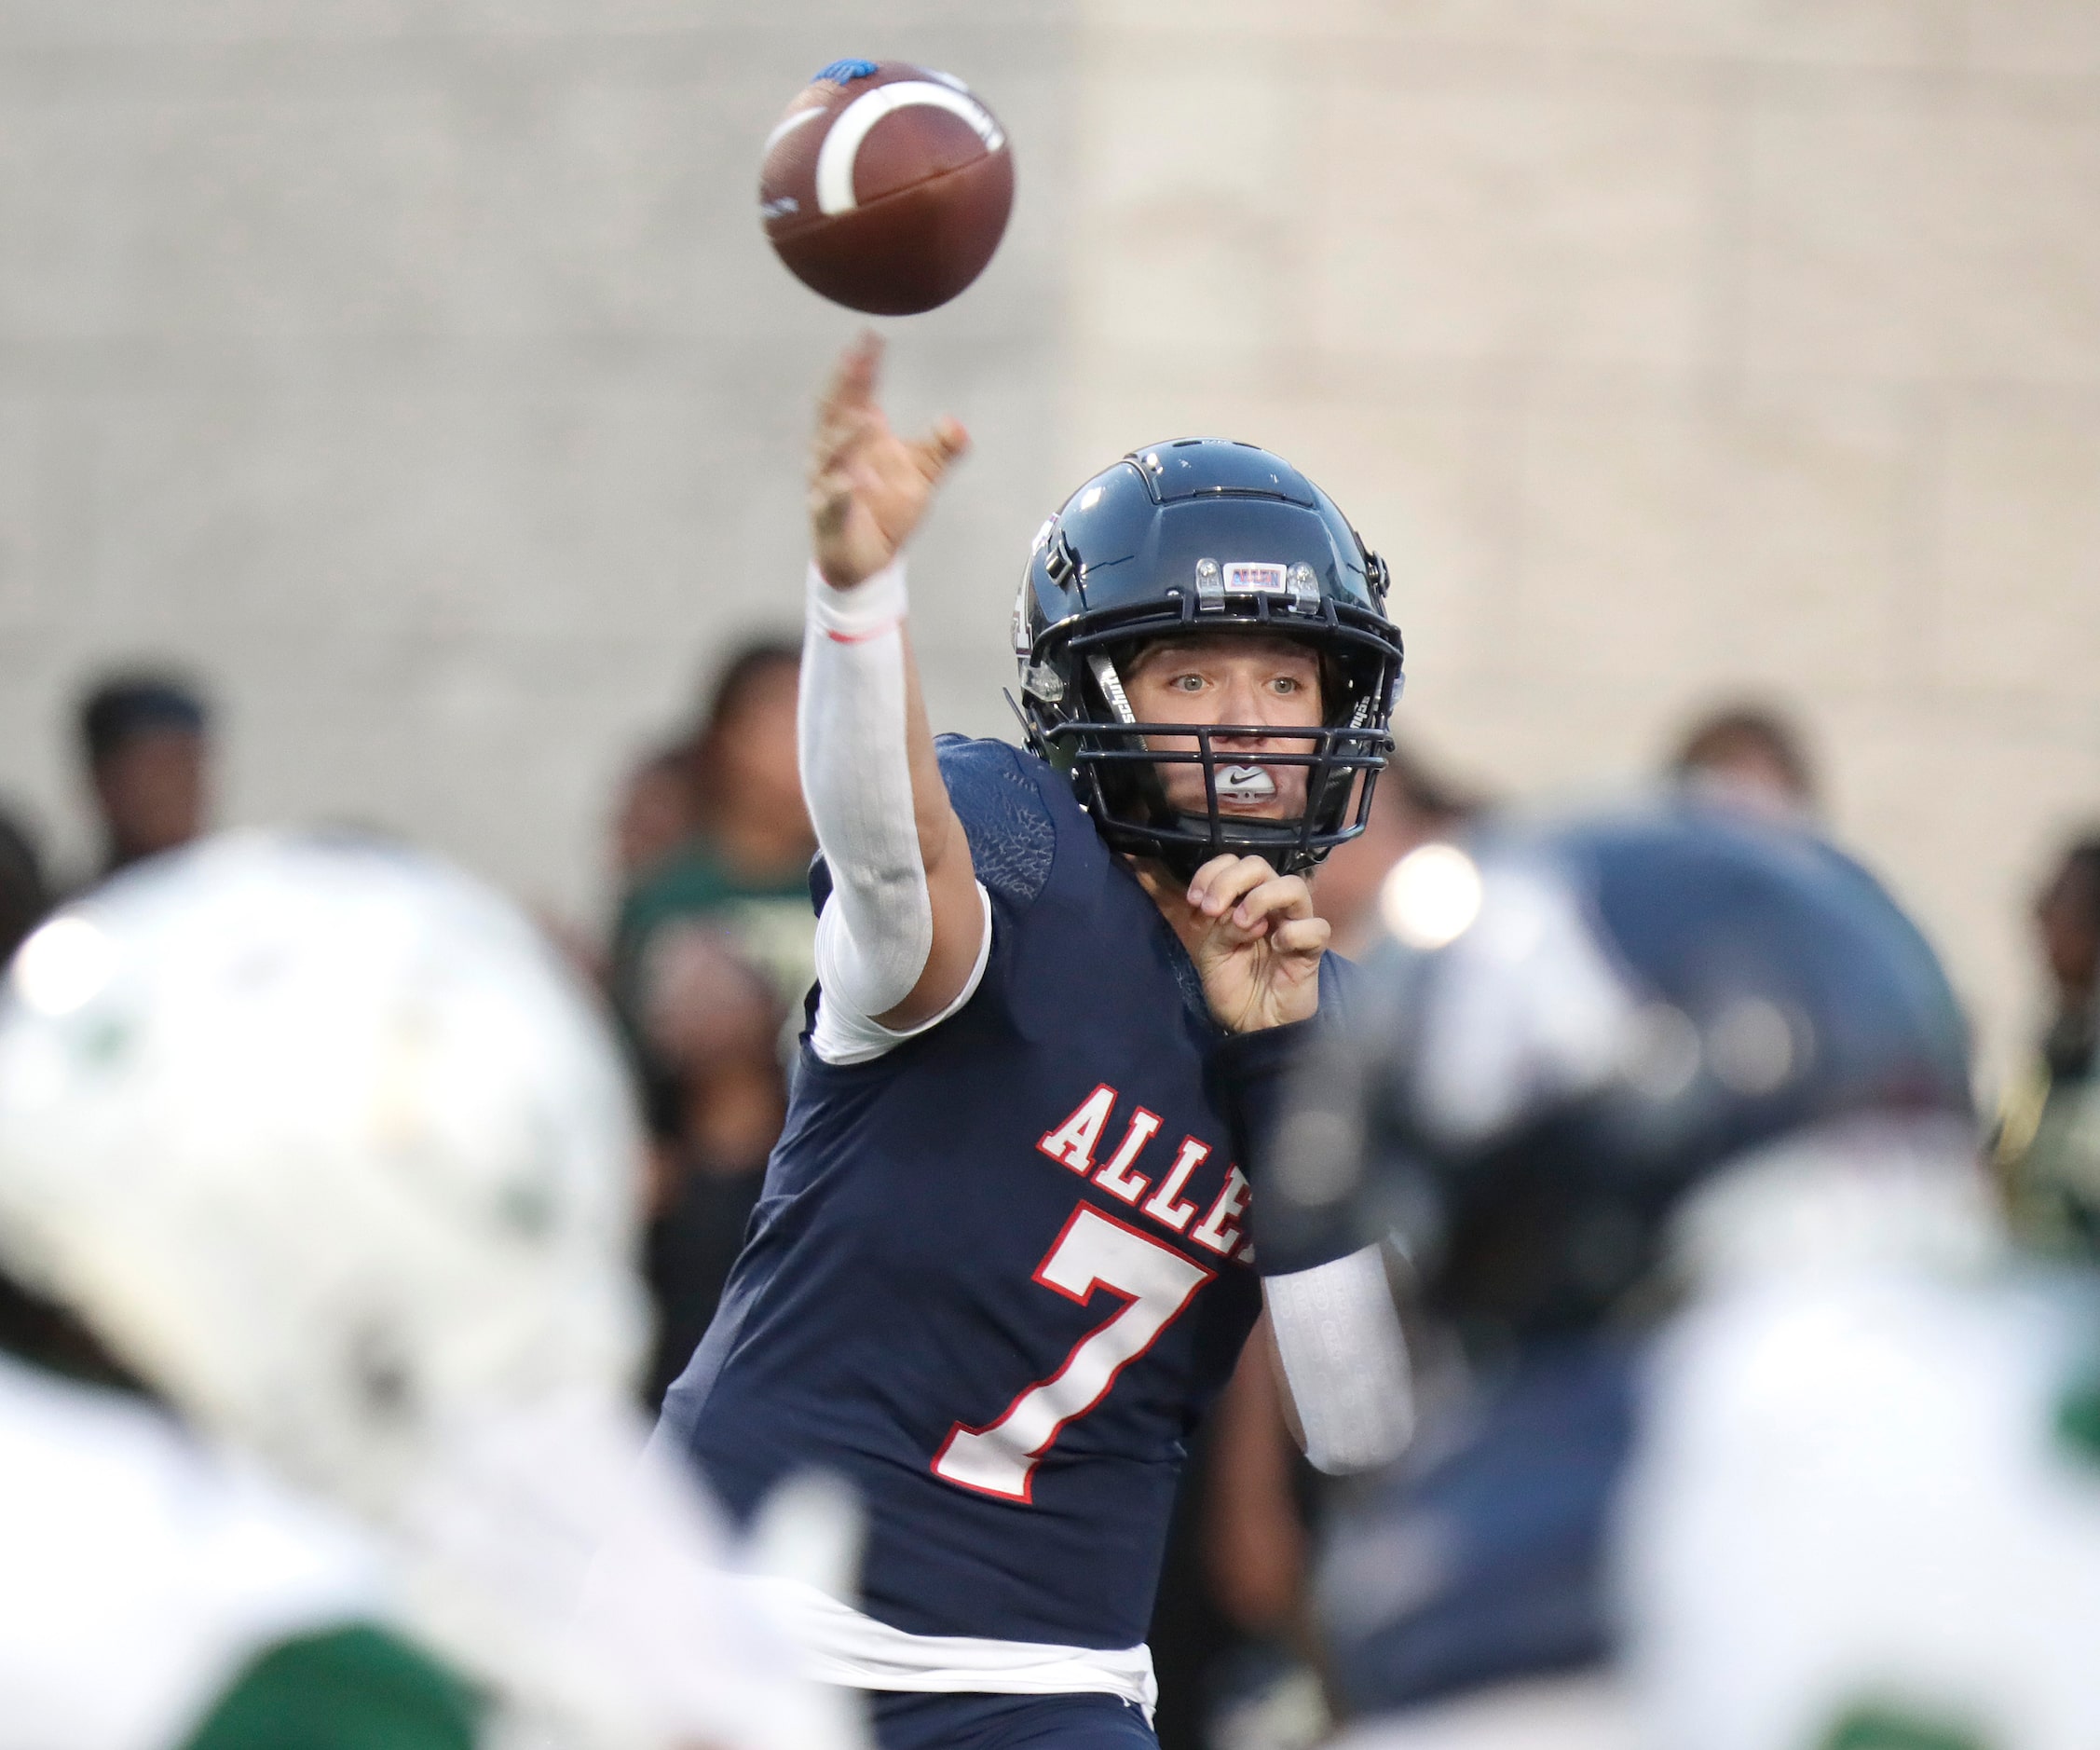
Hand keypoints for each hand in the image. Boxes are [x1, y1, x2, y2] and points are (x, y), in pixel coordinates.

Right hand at [808, 331, 968, 587]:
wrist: (868, 561)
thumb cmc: (888, 511)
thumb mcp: (923, 476)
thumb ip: (942, 450)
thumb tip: (958, 426)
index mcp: (856, 437)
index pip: (856, 394)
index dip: (863, 366)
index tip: (872, 337)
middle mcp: (834, 454)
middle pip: (832, 412)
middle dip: (843, 386)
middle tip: (856, 359)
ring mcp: (826, 483)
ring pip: (828, 454)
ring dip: (845, 436)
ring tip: (864, 419)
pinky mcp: (827, 517)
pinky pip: (830, 500)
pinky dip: (841, 489)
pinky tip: (853, 479)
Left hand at [1150, 855, 1328, 1032]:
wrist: (1251, 1024)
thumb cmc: (1233, 984)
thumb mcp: (1212, 952)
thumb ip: (1218, 926)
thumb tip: (1237, 912)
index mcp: (1243, 900)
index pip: (1233, 863)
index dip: (1211, 873)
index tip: (1194, 900)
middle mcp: (1271, 906)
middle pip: (1260, 865)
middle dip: (1230, 880)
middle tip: (1213, 909)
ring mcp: (1295, 924)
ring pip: (1294, 886)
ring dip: (1262, 898)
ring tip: (1243, 924)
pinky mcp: (1312, 949)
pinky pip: (1316, 927)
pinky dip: (1295, 933)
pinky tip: (1277, 948)